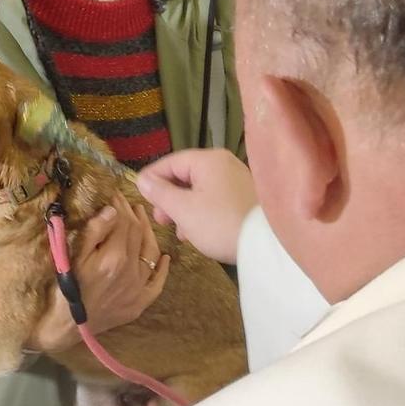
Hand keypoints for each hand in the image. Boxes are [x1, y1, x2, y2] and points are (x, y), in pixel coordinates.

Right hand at [29, 195, 165, 352]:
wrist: (66, 325)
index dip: (121, 205)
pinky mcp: (140, 303)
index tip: (115, 194)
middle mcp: (131, 271)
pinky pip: (157, 283)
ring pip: (151, 252)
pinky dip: (163, 269)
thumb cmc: (65, 286)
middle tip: (127, 202)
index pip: (124, 222)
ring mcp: (138, 288)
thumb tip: (112, 211)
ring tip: (142, 218)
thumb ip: (94, 231)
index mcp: (114, 256)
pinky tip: (165, 258)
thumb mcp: (72, 255)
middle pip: (138, 234)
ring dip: (148, 232)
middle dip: (133, 214)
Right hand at [137, 150, 256, 263]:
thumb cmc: (220, 223)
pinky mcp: (244, 198)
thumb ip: (160, 192)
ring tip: (178, 231)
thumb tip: (142, 179)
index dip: (152, 178)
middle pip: (186, 175)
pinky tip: (196, 232)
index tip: (139, 195)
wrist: (265, 246)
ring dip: (184, 209)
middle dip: (169, 198)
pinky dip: (200, 212)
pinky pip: (214, 199)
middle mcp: (224, 163)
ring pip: (199, 190)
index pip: (171, 162)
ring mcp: (237, 180)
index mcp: (208, 160)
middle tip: (160, 219)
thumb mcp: (184, 210)